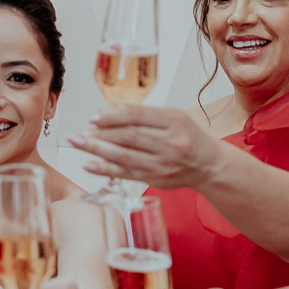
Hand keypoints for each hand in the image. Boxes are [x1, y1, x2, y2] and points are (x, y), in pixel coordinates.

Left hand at [67, 106, 219, 189]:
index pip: (137, 115)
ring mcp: (163, 163)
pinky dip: (105, 169)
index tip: (93, 117)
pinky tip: (89, 164)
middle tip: (79, 132)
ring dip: (97, 150)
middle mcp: (171, 142)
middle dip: (99, 134)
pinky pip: (126, 173)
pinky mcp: (156, 178)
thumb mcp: (173, 117)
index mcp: (175, 121)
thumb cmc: (188, 137)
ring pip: (124, 155)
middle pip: (128, 136)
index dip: (112, 116)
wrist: (209, 165)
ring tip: (78, 144)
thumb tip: (108, 110)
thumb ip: (144, 114)